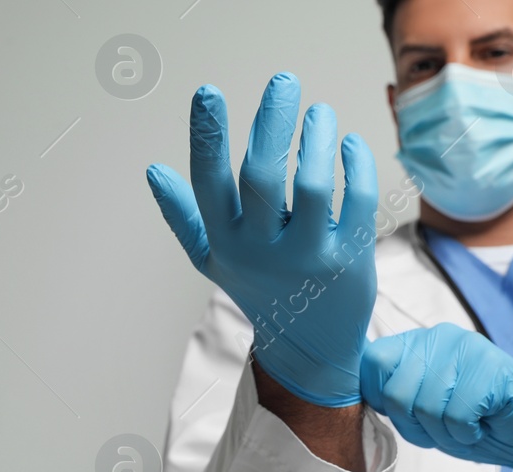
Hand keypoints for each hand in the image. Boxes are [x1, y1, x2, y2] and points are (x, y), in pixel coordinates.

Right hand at [147, 73, 379, 407]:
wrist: (309, 348)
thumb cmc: (259, 290)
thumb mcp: (212, 258)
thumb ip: (183, 215)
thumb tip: (154, 171)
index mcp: (226, 242)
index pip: (209, 182)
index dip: (207, 136)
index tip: (208, 92)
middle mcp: (264, 251)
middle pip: (262, 177)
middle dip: (271, 122)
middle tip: (284, 83)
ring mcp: (310, 257)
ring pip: (315, 187)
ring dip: (318, 139)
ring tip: (319, 112)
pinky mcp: (351, 260)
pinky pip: (358, 201)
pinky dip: (356, 164)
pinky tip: (349, 144)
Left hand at [360, 323, 512, 471]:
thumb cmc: (475, 423)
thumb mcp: (421, 410)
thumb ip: (391, 394)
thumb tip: (350, 390)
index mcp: (416, 343)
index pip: (371, 364)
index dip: (385, 401)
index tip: (414, 415)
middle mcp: (438, 336)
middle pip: (396, 393)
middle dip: (419, 425)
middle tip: (447, 425)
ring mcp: (466, 346)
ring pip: (426, 406)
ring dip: (445, 431)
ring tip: (468, 423)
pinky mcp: (492, 365)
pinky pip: (457, 413)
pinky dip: (468, 431)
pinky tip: (484, 422)